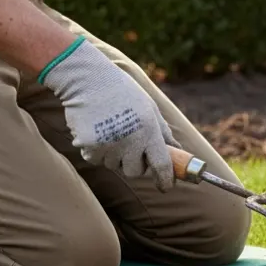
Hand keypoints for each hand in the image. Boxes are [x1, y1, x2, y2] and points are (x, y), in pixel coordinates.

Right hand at [39, 37, 178, 190]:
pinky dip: (96, 151)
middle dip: (135, 164)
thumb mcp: (149, 108)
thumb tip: (178, 152)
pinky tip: (96, 131)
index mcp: (149, 130)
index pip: (162, 165)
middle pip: (136, 172)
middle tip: (130, 146)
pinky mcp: (89, 146)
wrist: (87, 79)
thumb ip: (163, 133)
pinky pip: (95, 159)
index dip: (166, 179)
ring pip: (114, 166)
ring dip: (114, 156)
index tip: (166, 187)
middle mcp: (130, 140)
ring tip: (111, 131)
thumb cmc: (122, 92)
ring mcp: (108, 145)